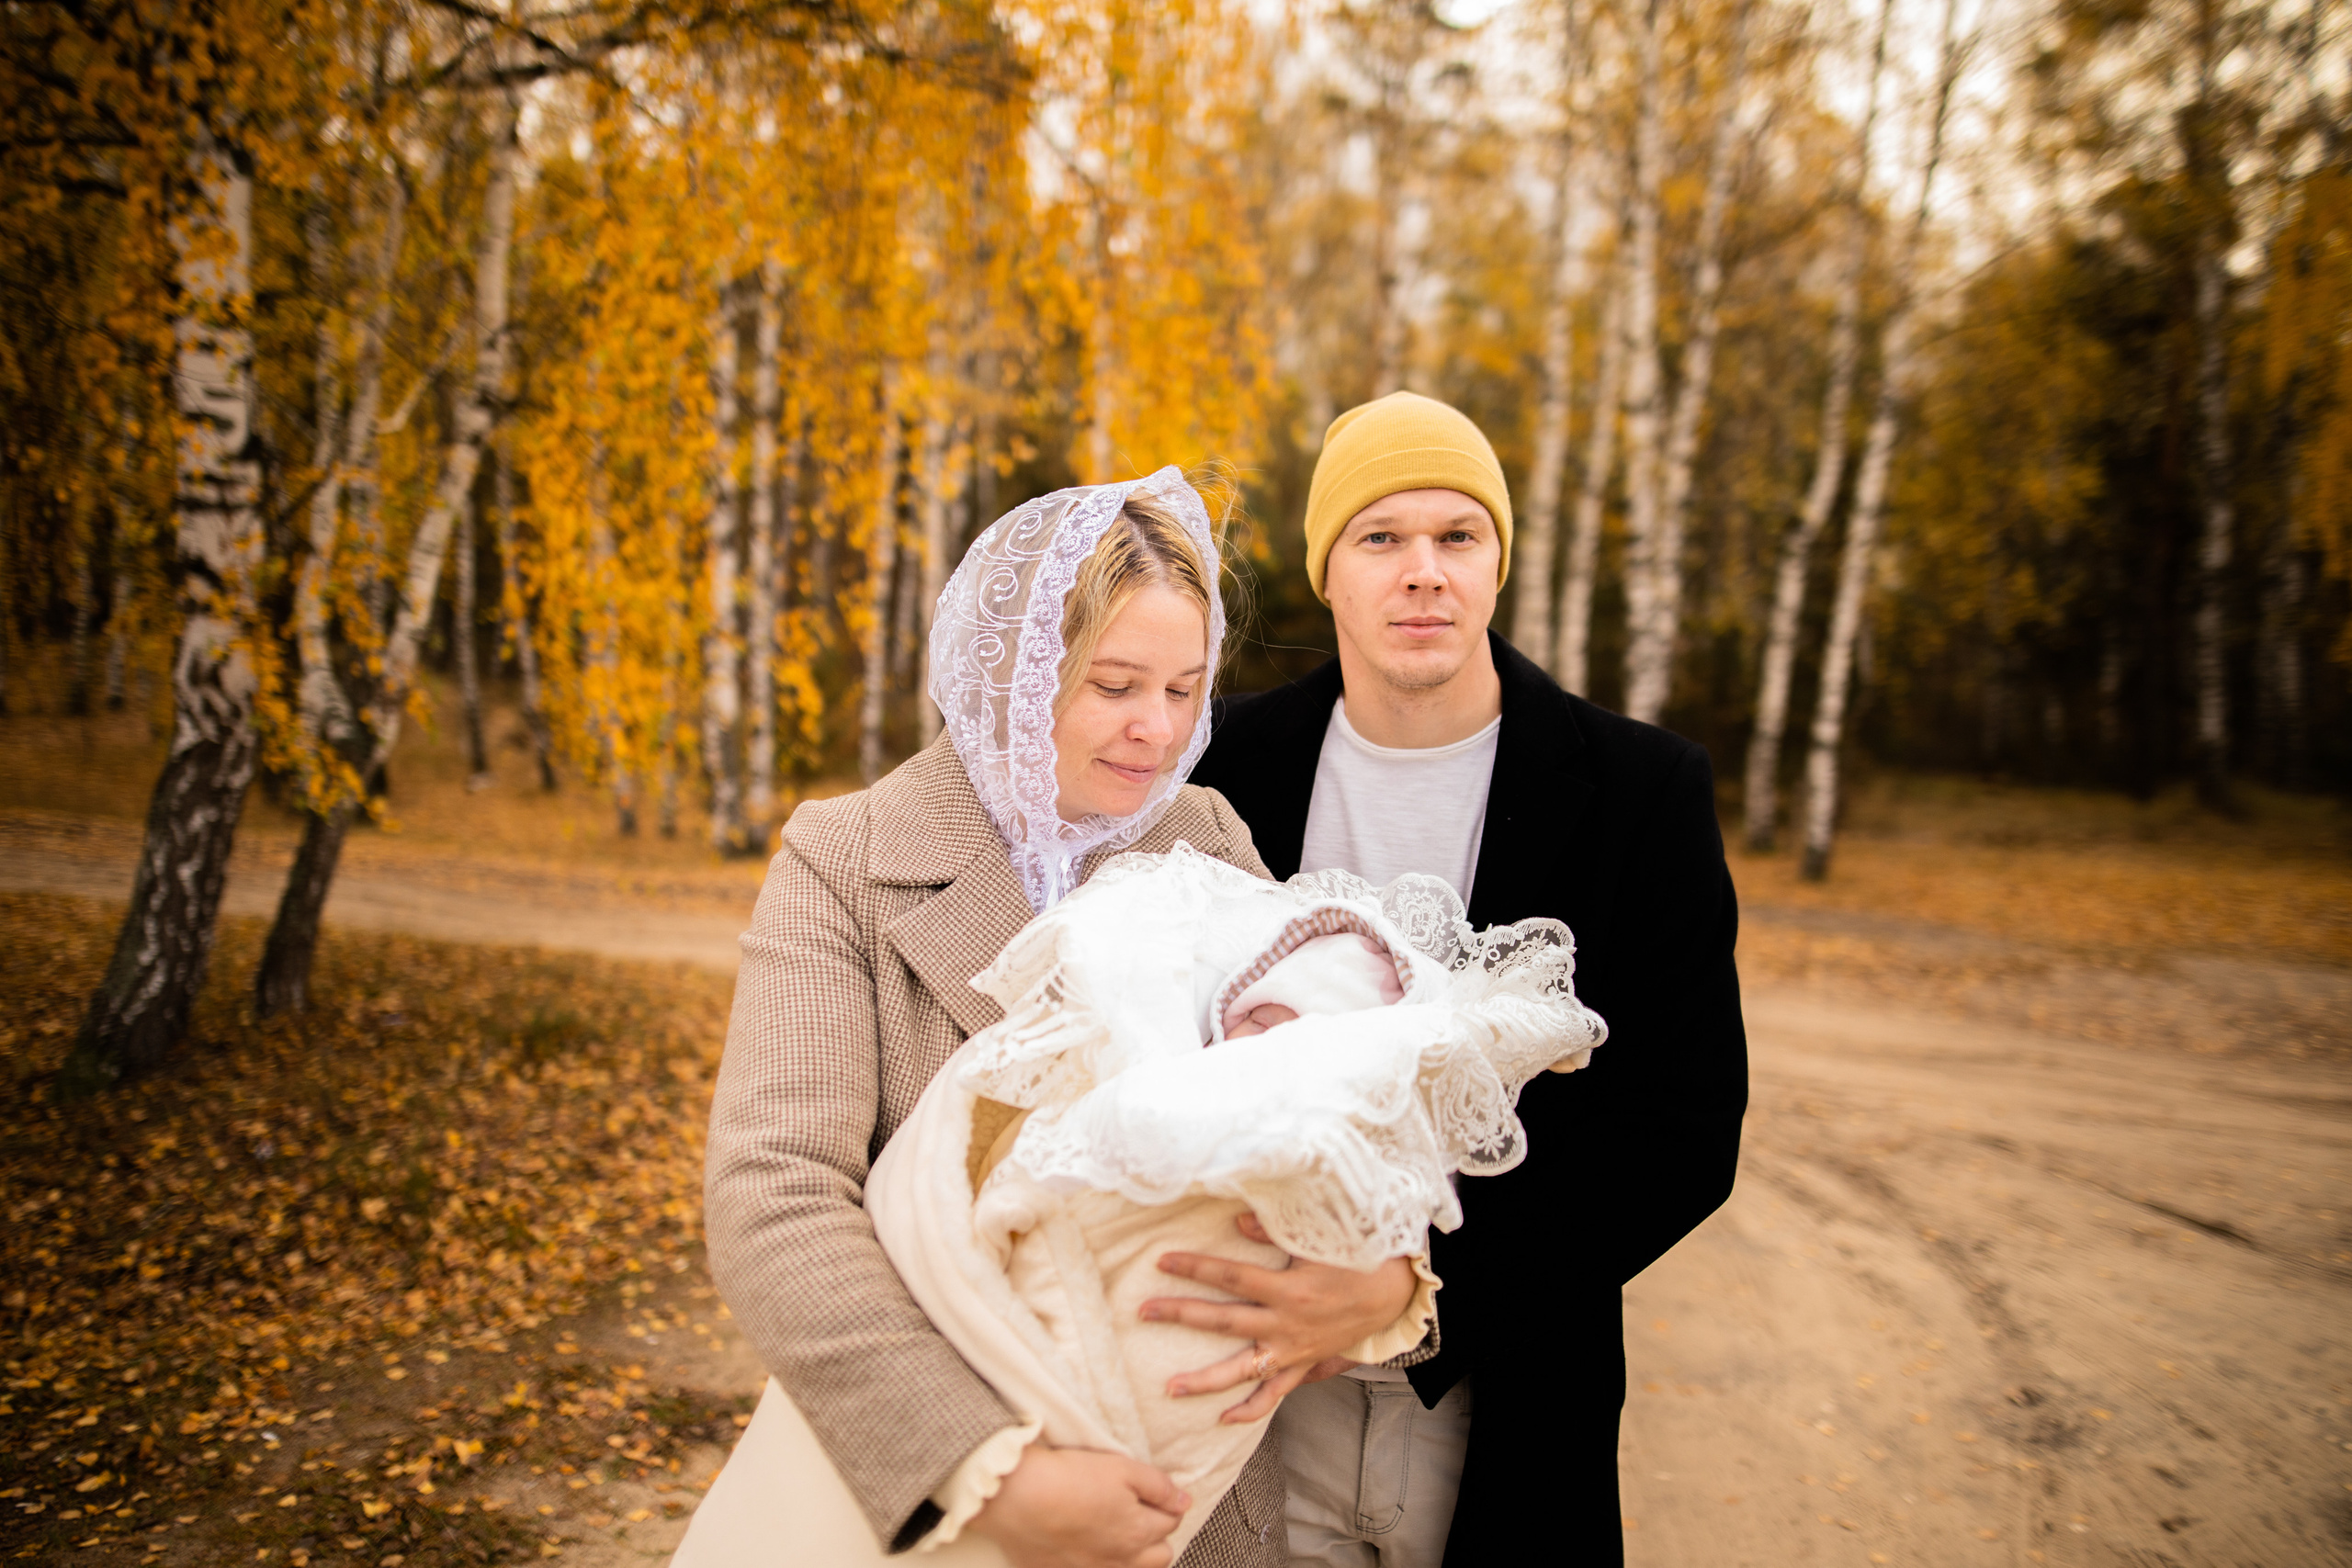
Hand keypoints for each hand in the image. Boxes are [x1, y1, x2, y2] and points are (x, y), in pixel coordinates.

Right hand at [966, 1445, 1189, 1567]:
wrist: (1016, 1497)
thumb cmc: (1070, 1478)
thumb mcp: (1122, 1468)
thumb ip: (1158, 1486)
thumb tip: (1184, 1501)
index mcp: (1138, 1532)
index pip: (1171, 1521)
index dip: (1167, 1503)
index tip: (1155, 1493)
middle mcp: (1120, 1560)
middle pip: (1160, 1556)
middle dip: (1157, 1536)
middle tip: (1140, 1514)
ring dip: (1133, 1556)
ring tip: (1118, 1534)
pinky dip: (1099, 1564)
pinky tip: (1087, 1547)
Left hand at [1142, 1211, 1418, 1423]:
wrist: (1391, 1296)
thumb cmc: (1355, 1261)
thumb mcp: (1320, 1240)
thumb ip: (1275, 1231)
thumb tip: (1237, 1219)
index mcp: (1287, 1290)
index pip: (1230, 1277)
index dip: (1195, 1267)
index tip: (1162, 1261)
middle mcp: (1286, 1326)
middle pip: (1224, 1322)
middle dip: (1182, 1315)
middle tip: (1144, 1311)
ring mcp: (1292, 1352)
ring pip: (1242, 1371)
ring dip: (1205, 1381)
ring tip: (1169, 1388)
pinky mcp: (1302, 1367)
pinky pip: (1273, 1395)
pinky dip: (1249, 1410)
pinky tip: (1222, 1419)